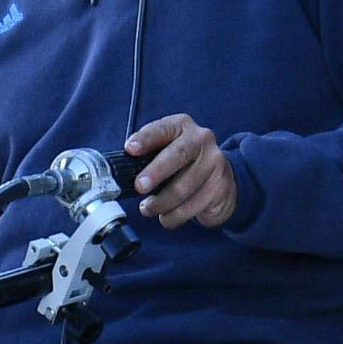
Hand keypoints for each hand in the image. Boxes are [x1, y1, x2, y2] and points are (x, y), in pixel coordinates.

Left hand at [124, 114, 237, 229]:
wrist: (221, 180)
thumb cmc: (183, 164)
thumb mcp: (166, 150)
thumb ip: (147, 155)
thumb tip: (121, 170)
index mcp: (181, 126)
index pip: (161, 129)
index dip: (145, 139)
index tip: (130, 149)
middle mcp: (201, 140)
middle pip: (177, 155)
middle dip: (156, 172)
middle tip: (139, 186)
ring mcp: (214, 162)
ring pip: (184, 186)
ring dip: (161, 202)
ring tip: (148, 208)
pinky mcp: (220, 186)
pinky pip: (193, 205)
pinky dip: (174, 216)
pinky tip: (166, 217)